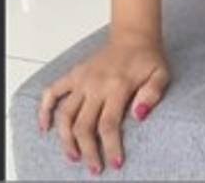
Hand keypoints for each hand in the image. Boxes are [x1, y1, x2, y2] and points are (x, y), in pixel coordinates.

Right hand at [37, 31, 170, 172]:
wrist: (133, 36)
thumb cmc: (147, 58)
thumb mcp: (161, 73)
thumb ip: (153, 93)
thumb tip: (139, 115)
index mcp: (118, 85)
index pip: (108, 124)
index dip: (110, 148)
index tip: (114, 164)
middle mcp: (96, 84)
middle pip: (84, 126)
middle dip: (88, 152)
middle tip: (94, 168)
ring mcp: (82, 79)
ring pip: (65, 115)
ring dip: (66, 139)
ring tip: (74, 156)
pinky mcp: (73, 74)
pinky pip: (51, 91)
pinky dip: (44, 109)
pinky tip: (45, 127)